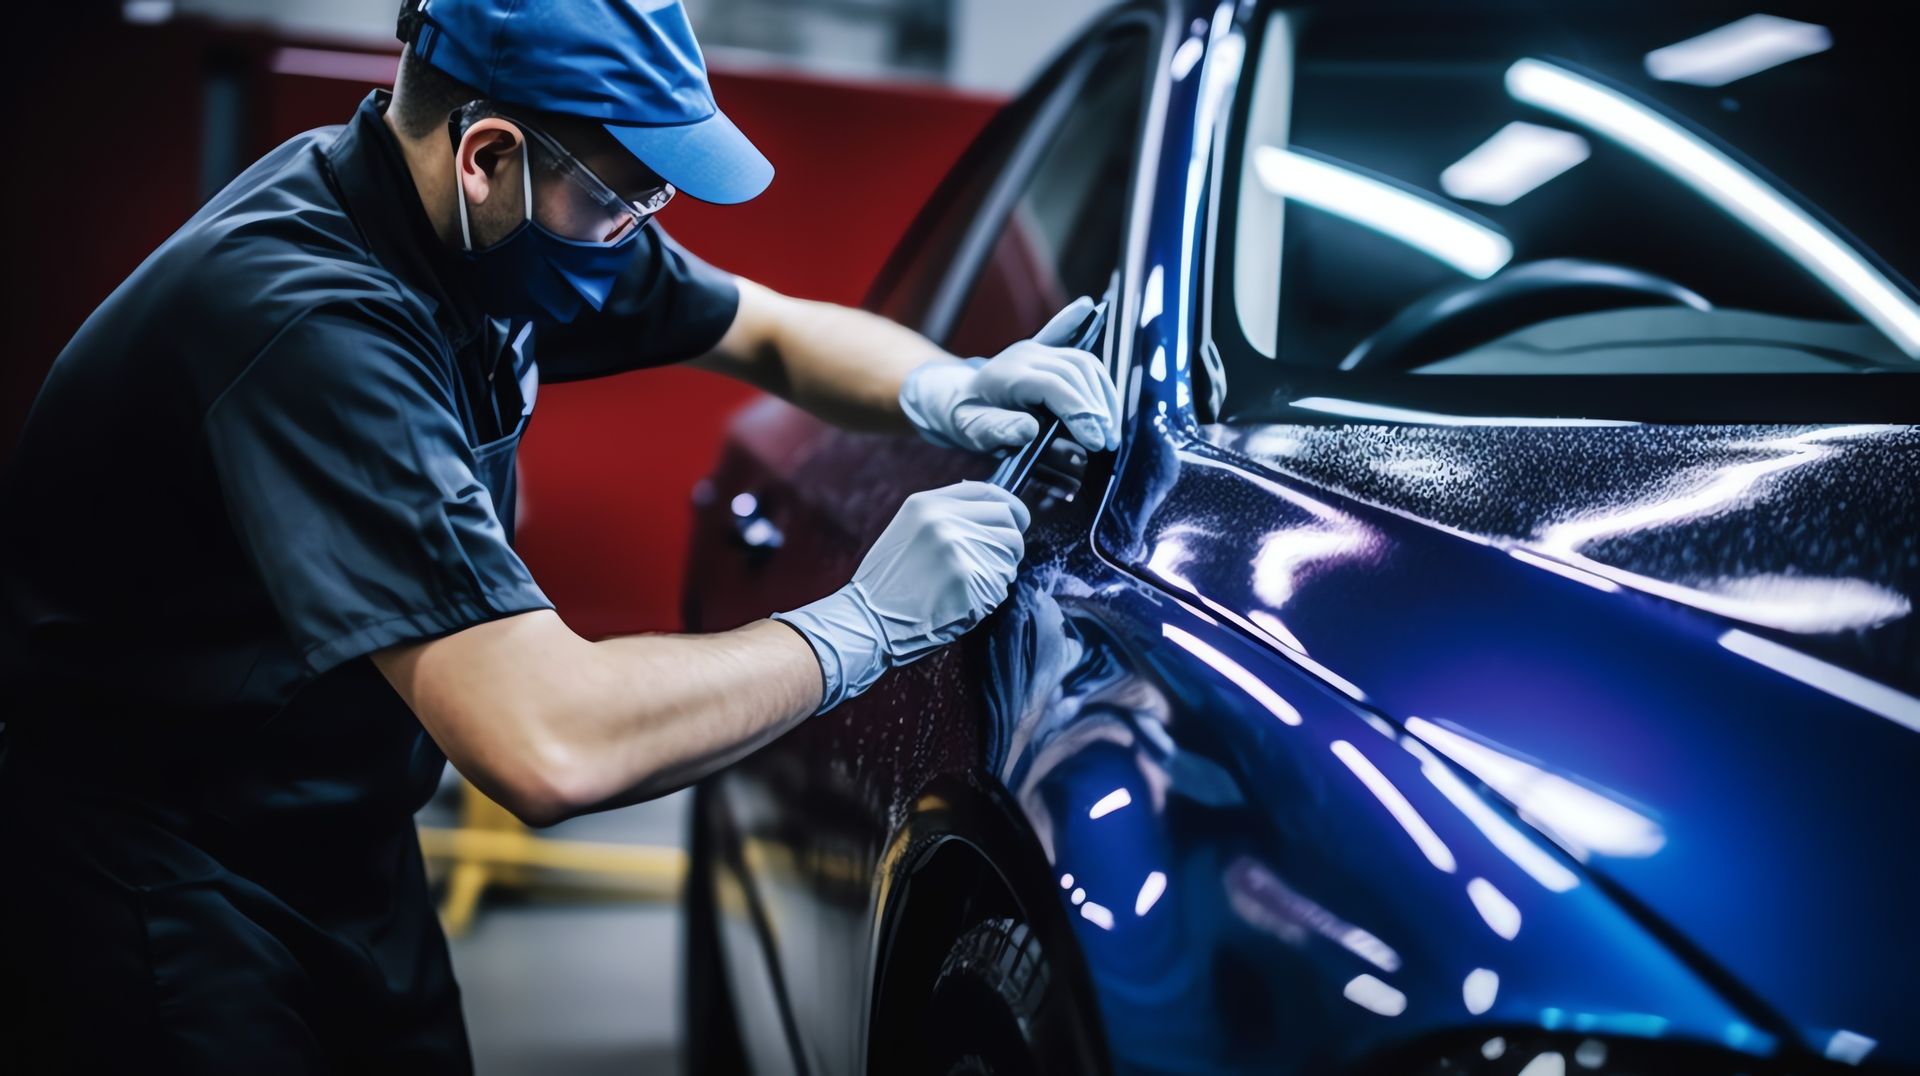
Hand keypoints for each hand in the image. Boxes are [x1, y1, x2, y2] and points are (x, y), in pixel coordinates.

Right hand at [772, 481, 1029, 711]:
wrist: (867, 620)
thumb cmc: (887, 582)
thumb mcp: (907, 530)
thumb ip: (944, 515)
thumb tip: (988, 511)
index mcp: (927, 505)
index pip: (988, 491)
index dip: (1010, 505)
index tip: (1017, 519)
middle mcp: (945, 521)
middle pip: (1007, 520)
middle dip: (1010, 540)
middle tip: (1000, 559)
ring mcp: (958, 551)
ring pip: (1010, 552)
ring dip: (1002, 568)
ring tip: (975, 582)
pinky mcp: (969, 582)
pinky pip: (1001, 583)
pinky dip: (992, 594)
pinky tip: (966, 601)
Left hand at [899, 296, 1121, 454]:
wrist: (951, 397)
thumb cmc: (964, 418)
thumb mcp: (973, 431)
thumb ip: (999, 430)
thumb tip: (1029, 429)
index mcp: (1009, 375)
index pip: (1055, 387)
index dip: (1080, 412)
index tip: (1096, 441)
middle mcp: (1025, 354)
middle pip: (1076, 372)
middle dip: (1098, 408)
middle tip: (1108, 441)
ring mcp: (1035, 348)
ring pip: (1083, 361)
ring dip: (1103, 392)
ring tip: (1110, 425)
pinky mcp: (1041, 347)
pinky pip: (1062, 331)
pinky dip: (1077, 322)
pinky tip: (1090, 308)